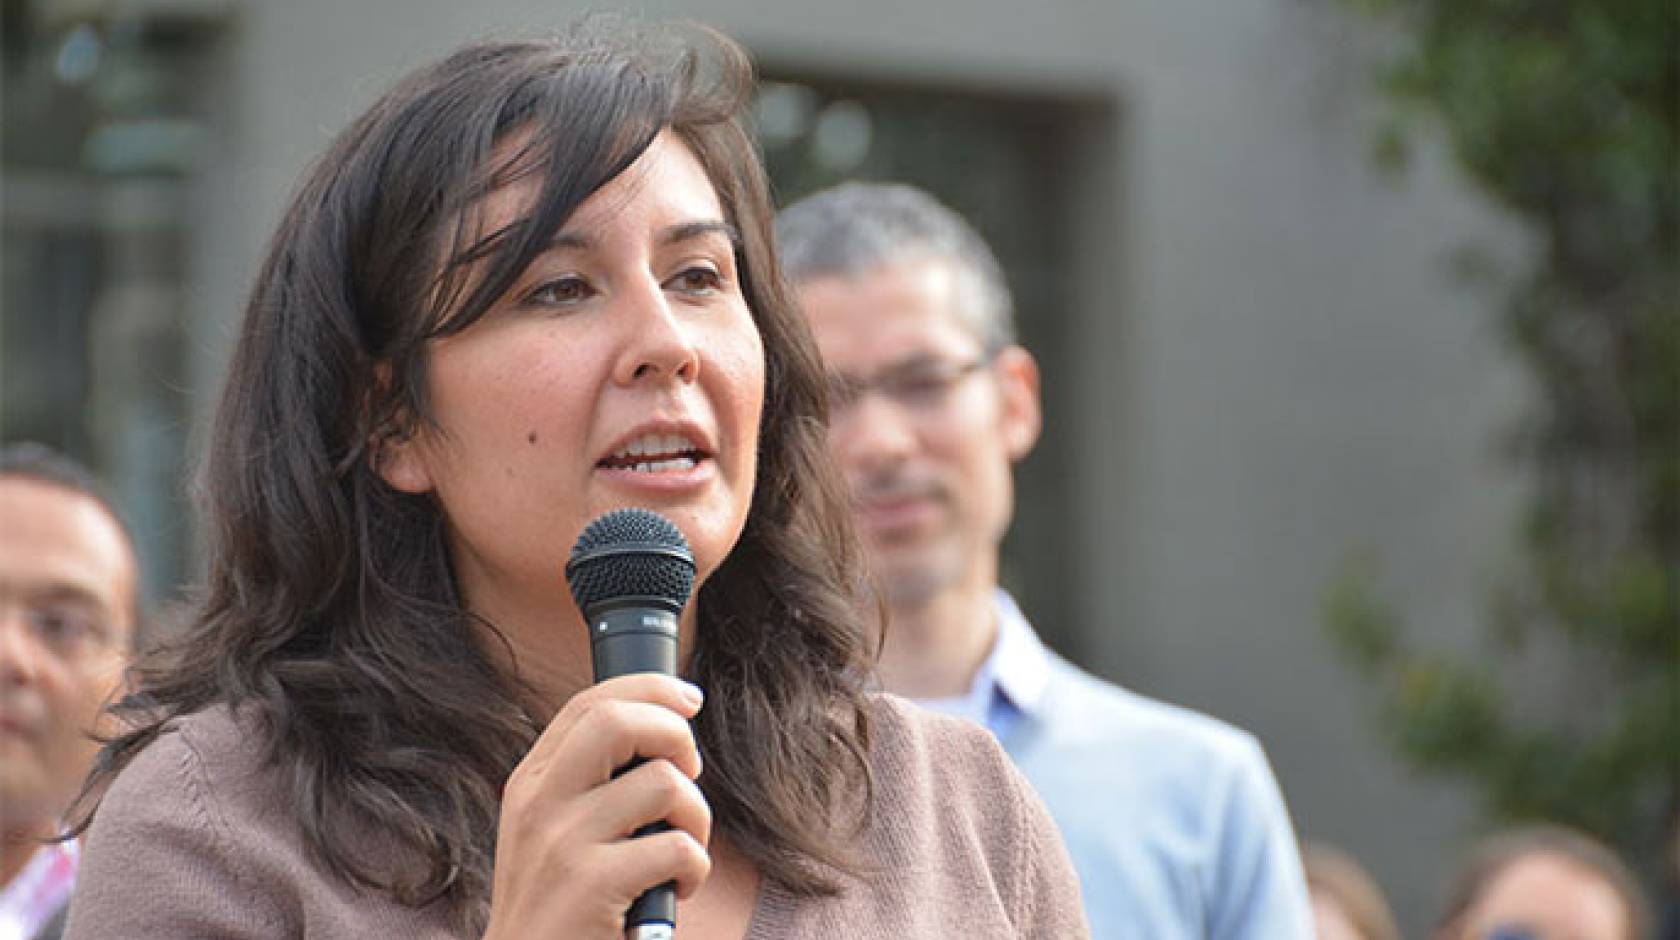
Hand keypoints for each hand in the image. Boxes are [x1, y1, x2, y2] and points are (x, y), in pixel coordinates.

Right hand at [481, 674, 709, 939]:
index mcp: (531, 784)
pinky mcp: (589, 885)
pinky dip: (696, 867)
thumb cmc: (561, 911)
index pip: (590, 703)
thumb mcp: (556, 835)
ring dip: (697, 815)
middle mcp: (539, 803)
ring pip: (663, 783)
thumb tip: (665, 735)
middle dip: (674, 733)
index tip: (689, 700)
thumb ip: (591, 786)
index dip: (650, 690)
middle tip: (689, 773)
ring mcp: (561, 843)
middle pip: (617, 720)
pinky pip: (676, 847)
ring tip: (684, 851)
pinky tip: (679, 888)